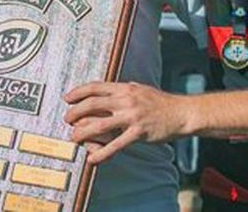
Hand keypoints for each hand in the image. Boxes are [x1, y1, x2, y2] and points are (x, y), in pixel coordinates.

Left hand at [63, 81, 183, 164]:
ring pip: (100, 125)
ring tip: (74, 138)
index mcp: (125, 88)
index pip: (96, 87)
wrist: (181, 113)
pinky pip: (116, 145)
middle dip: (75, 112)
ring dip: (83, 132)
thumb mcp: (139, 89)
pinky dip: (102, 153)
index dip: (78, 92)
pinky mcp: (138, 133)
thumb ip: (122, 90)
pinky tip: (93, 159)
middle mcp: (126, 100)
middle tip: (66, 119)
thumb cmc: (160, 102)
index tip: (67, 98)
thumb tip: (106, 90)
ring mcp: (132, 116)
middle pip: (93, 104)